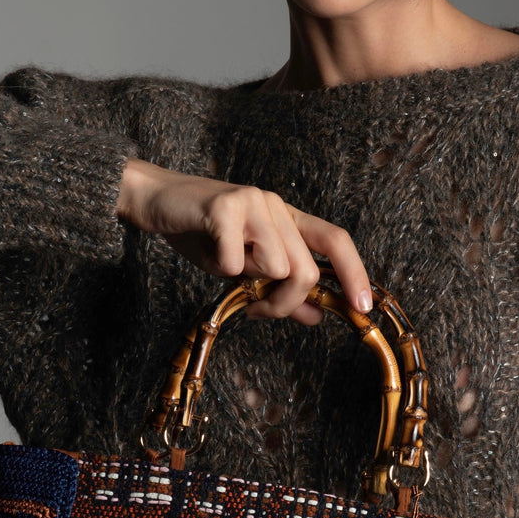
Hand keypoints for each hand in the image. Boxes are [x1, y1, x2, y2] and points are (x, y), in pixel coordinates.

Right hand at [115, 158, 371, 325]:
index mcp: (286, 219)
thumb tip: (317, 316)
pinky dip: (222, 268)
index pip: (335, 242)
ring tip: (225, 269)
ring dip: (249, 282)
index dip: (354, 274)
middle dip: (284, 303)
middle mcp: (276, 206)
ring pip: (277, 266)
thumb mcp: (244, 270)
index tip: (363, 308)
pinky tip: (209, 254)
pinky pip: (237, 261)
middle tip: (257, 310)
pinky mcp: (225, 206)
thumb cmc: (201, 235)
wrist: (155, 201)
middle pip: (305, 270)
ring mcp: (254, 202)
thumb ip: (281, 290)